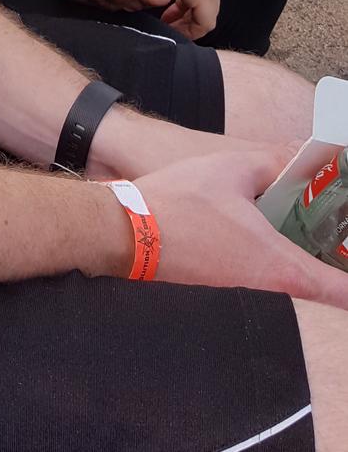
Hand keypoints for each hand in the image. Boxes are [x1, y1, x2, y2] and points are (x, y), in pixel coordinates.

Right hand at [136, 143, 347, 310]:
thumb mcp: (232, 169)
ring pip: (286, 273)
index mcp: (275, 262)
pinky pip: (260, 265)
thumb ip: (271, 164)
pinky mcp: (219, 275)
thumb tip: (296, 162)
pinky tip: (272, 223)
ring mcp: (239, 281)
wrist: (126, 230)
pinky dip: (277, 250)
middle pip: (315, 283)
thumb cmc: (180, 203)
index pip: (334, 289)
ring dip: (305, 257)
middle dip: (336, 267)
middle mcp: (263, 280)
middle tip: (342, 240)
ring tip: (317, 228)